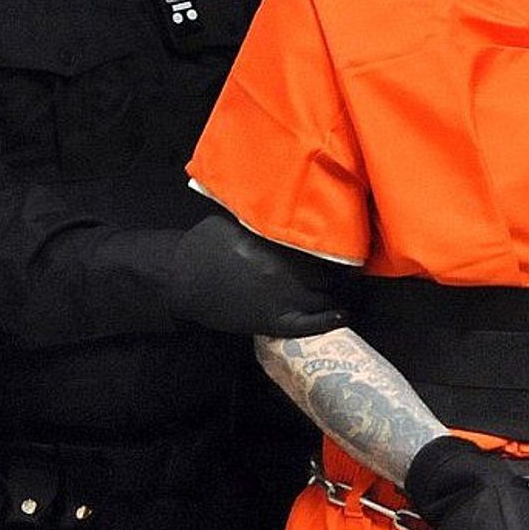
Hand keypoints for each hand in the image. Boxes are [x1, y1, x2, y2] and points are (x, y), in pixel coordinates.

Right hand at [169, 214, 348, 336]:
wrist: (181, 279)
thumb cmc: (206, 244)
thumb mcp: (236, 218)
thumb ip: (265, 217)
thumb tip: (289, 204)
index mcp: (277, 243)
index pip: (321, 244)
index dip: (336, 244)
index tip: (347, 242)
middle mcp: (284, 270)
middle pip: (327, 272)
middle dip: (336, 269)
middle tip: (345, 267)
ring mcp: (280, 298)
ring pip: (322, 296)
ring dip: (332, 292)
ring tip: (342, 288)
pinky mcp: (271, 321)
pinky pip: (307, 325)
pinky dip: (327, 321)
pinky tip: (342, 315)